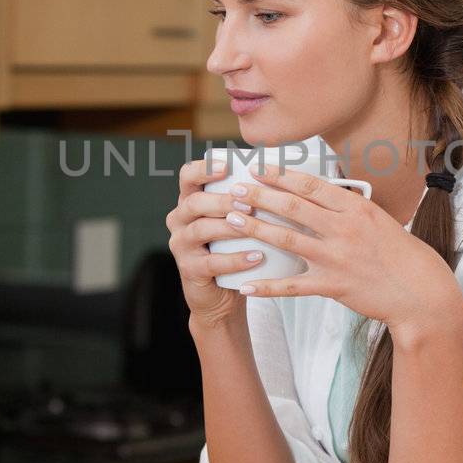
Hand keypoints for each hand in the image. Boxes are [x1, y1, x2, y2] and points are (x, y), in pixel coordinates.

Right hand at [165, 158, 264, 330]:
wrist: (222, 295)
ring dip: (230, 227)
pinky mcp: (189, 270)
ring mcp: (181, 245)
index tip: (227, 167)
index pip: (187, 176)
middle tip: (249, 203)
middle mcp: (180, 220)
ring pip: (201, 230)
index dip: (204, 169)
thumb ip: (247, 199)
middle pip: (194, 202)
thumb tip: (283, 172)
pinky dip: (235, 259)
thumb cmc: (235, 249)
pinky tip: (256, 256)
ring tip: (256, 227)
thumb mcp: (237, 220)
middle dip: (223, 200)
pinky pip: (211, 262)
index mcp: (190, 201)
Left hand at [222, 163, 462, 334]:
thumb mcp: (376, 218)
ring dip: (255, 228)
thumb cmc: (398, 252)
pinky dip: (268, 286)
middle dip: (259, 196)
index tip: (259, 167)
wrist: (418, 290)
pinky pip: (293, 286)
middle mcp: (343, 229)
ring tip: (231, 220)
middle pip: (293, 207)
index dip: (281, 175)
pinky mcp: (333, 286)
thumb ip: (346, 206)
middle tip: (235, 189)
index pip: (311, 185)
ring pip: (287, 239)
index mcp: (355, 208)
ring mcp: (336, 258)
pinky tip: (247, 286)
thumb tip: (317, 191)